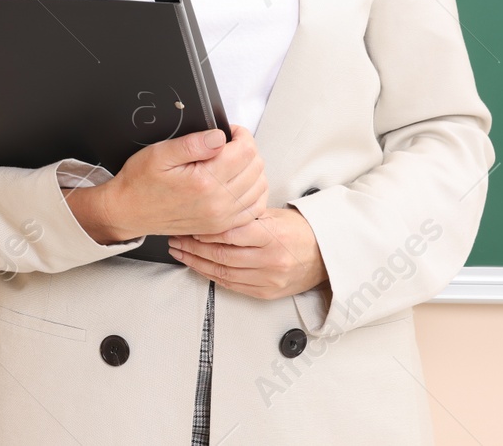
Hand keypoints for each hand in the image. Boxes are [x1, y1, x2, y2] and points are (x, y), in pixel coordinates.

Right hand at [66, 126, 266, 243]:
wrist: (129, 211)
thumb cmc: (140, 183)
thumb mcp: (160, 153)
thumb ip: (192, 143)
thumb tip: (220, 136)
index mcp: (205, 182)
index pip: (245, 151)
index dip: (241, 135)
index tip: (230, 131)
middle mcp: (217, 203)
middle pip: (256, 167)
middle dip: (247, 149)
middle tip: (229, 144)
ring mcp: (221, 218)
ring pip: (259, 187)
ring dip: (252, 169)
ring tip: (233, 161)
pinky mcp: (221, 226)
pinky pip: (254, 209)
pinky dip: (253, 193)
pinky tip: (240, 183)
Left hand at [167, 206, 326, 299]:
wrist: (324, 256)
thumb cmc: (298, 232)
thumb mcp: (274, 215)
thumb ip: (245, 215)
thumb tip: (212, 209)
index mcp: (272, 235)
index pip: (230, 233)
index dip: (205, 230)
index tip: (189, 224)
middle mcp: (270, 259)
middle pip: (222, 254)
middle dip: (193, 247)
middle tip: (177, 238)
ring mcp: (268, 279)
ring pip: (223, 272)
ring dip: (197, 263)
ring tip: (181, 252)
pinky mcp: (265, 292)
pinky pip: (231, 285)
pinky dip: (211, 276)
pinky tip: (198, 267)